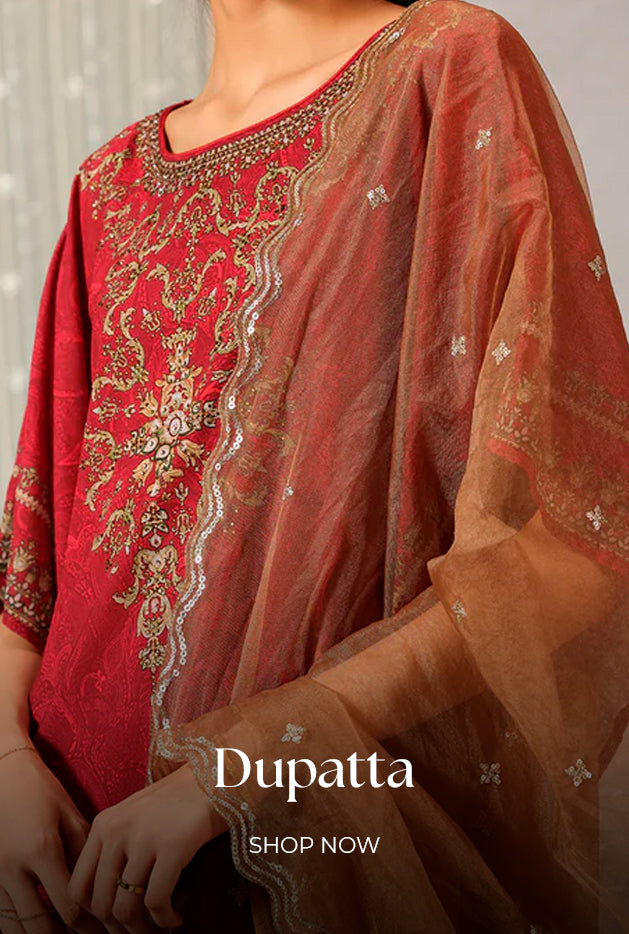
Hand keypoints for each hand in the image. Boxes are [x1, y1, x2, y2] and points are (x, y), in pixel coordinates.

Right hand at [0, 746, 104, 933]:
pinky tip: (41, 925)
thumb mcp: (68, 813)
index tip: (107, 926)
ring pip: (17, 928)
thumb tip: (105, 883)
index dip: (90, 923)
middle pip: (41, 926)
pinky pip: (1, 918)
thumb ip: (84, 850)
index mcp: (42, 849)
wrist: (2, 775)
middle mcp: (14, 867)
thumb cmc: (41, 790)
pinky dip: (21, 928)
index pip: (69, 906)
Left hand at [67, 764, 227, 931]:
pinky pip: (157, 901)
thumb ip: (115, 851)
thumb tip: (107, 904)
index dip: (92, 918)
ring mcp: (143, 838)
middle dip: (119, 929)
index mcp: (103, 826)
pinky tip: (176, 918)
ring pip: (126, 908)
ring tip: (159, 929)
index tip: (114, 925)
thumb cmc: (176, 802)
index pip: (78, 888)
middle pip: (101, 904)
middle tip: (139, 933)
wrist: (213, 775)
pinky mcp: (172, 847)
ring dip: (143, 930)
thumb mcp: (134, 819)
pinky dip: (166, 919)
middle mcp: (116, 832)